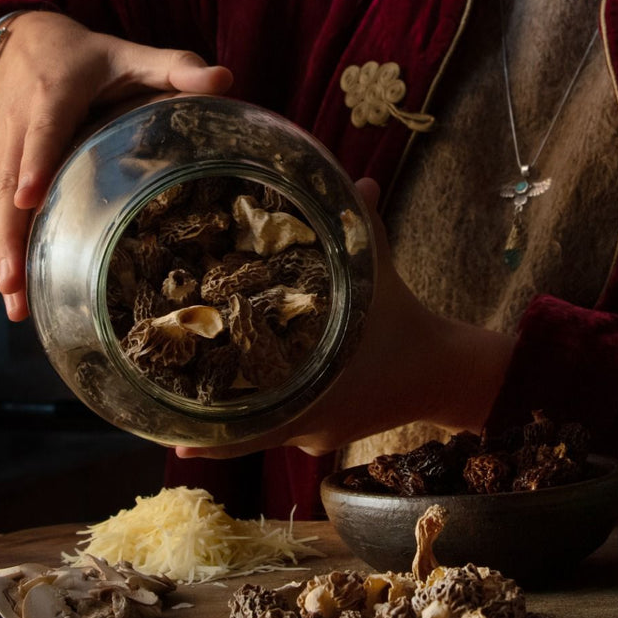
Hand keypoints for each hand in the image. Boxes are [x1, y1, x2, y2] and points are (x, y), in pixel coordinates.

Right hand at [0, 11, 232, 320]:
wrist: (25, 44)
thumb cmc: (93, 58)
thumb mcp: (134, 56)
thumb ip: (177, 67)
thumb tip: (226, 79)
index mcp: (55, 95)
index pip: (45, 131)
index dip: (36, 161)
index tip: (29, 196)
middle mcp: (21, 125)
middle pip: (9, 182)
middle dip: (11, 231)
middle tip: (15, 279)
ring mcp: (4, 150)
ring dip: (4, 254)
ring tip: (15, 303)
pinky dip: (4, 251)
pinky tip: (15, 293)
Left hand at [174, 179, 515, 459]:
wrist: (448, 371)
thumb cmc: (408, 326)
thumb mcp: (379, 273)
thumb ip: (361, 225)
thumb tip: (359, 179)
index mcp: (311, 400)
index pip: (248, 435)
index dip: (208, 438)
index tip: (172, 437)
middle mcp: (310, 428)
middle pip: (249, 437)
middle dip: (214, 423)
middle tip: (170, 411)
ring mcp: (319, 435)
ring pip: (269, 431)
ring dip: (241, 415)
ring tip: (195, 402)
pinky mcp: (331, 431)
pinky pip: (292, 425)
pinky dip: (273, 409)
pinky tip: (255, 390)